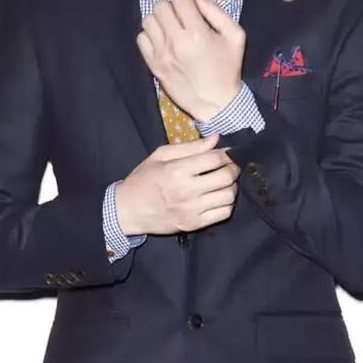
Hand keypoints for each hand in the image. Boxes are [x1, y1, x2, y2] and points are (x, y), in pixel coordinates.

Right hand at [115, 132, 241, 235]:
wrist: (128, 210)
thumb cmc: (143, 179)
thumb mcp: (160, 156)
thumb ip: (190, 147)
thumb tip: (216, 139)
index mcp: (177, 170)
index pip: (214, 159)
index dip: (227, 153)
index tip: (228, 153)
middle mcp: (187, 191)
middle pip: (226, 177)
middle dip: (233, 168)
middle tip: (230, 166)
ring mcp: (192, 210)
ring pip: (229, 196)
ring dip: (232, 187)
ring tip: (224, 182)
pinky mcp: (194, 224)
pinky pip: (224, 214)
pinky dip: (227, 204)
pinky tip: (219, 198)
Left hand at [136, 0, 244, 121]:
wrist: (215, 103)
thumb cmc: (228, 68)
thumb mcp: (234, 36)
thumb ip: (216, 11)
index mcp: (197, 33)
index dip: (185, 0)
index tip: (191, 9)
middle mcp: (175, 41)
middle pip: (160, 6)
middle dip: (171, 8)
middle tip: (180, 18)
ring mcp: (161, 54)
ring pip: (148, 20)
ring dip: (159, 20)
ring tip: (170, 29)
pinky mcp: (153, 65)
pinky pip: (141, 39)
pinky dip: (150, 36)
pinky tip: (162, 42)